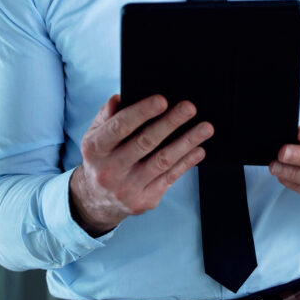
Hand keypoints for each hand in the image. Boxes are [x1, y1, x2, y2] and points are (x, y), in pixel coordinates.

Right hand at [69, 94, 212, 235]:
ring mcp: (127, 188)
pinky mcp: (144, 201)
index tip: (162, 100)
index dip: (141, 112)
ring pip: (162, 161)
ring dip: (187, 142)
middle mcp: (109, 170)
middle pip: (145, 142)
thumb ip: (107, 116)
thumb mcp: (94, 136)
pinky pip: (170, 178)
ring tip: (205, 128)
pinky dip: (186, 162)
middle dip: (170, 123)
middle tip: (190, 107)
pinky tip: (199, 149)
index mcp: (95, 149)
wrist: (96, 201)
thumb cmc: (101, 158)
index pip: (119, 126)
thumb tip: (120, 98)